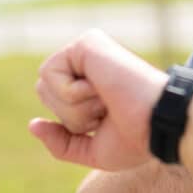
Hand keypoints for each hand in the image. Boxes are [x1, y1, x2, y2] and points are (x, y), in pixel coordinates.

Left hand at [28, 29, 166, 170]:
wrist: (160, 124)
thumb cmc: (136, 138)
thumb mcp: (92, 150)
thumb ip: (62, 143)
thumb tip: (32, 125)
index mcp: (91, 81)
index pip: (52, 100)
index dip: (73, 122)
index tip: (109, 119)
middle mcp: (88, 61)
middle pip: (43, 91)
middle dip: (70, 114)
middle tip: (107, 109)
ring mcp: (88, 48)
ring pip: (45, 84)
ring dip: (74, 106)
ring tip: (106, 99)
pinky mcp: (86, 42)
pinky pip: (51, 73)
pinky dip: (73, 94)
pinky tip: (101, 88)